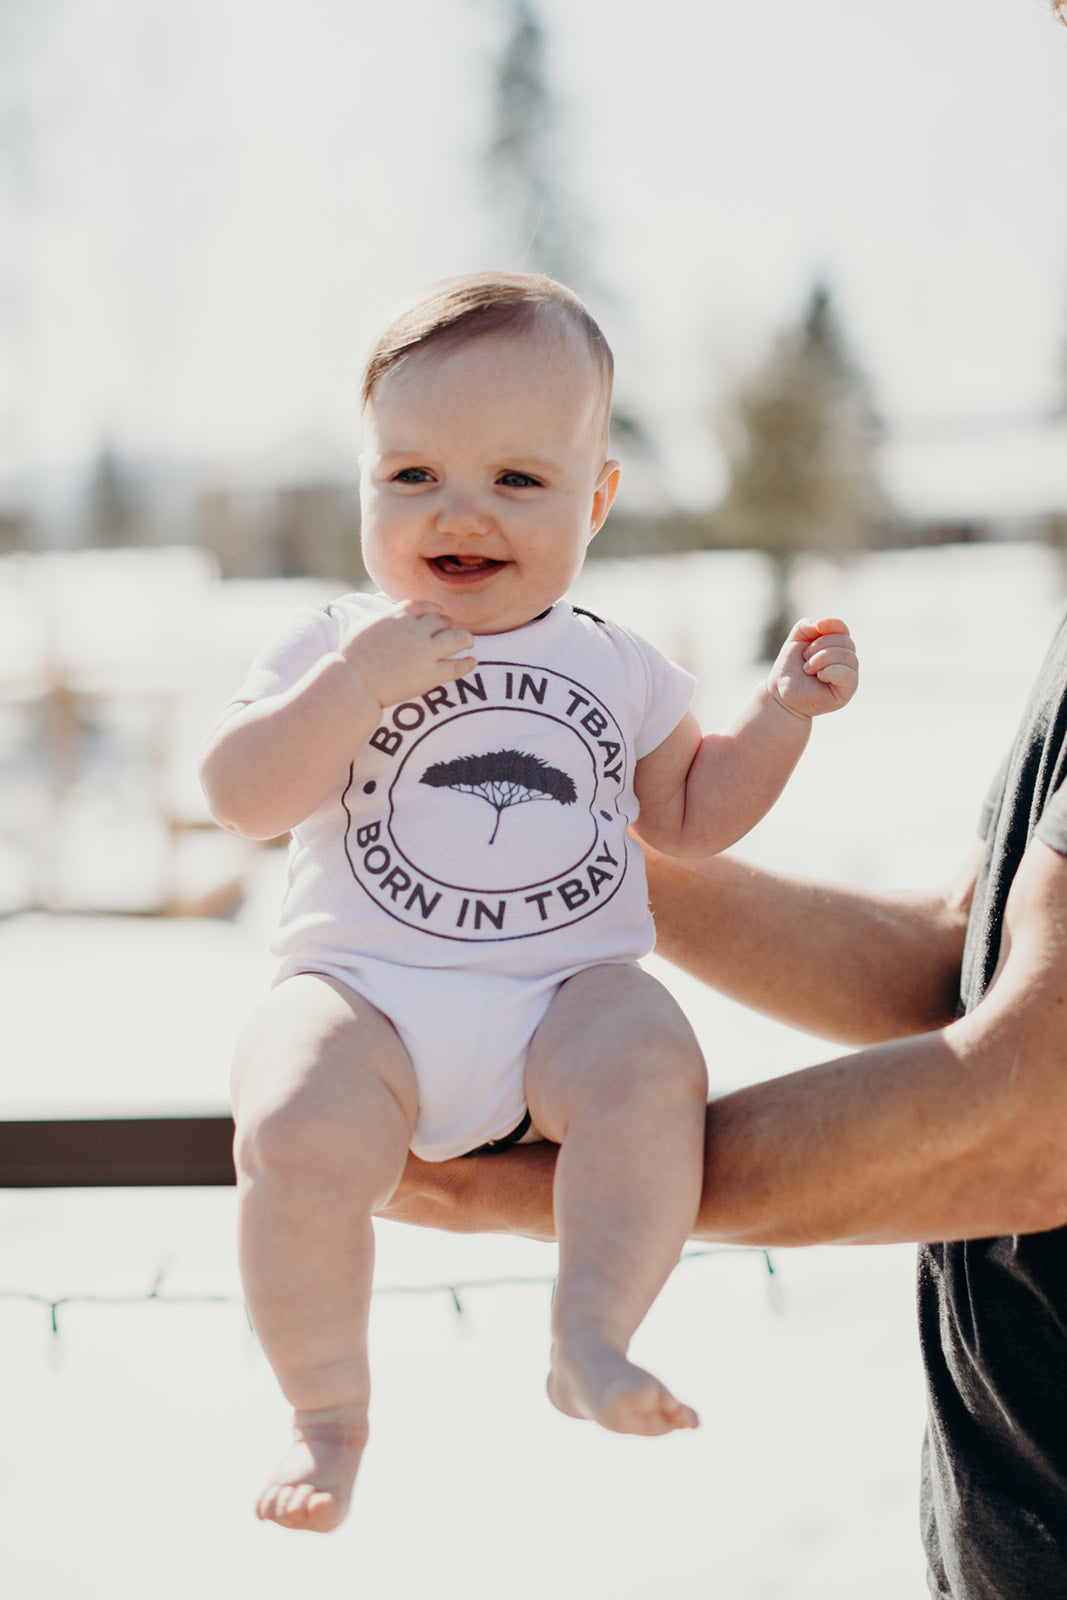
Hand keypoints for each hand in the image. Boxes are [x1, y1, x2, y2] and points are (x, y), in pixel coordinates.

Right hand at [340, 599, 475, 708]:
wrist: (353, 681)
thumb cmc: (350, 657)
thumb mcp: (363, 626)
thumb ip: (381, 618)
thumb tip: (387, 616)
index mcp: (397, 616)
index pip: (424, 606)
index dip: (434, 610)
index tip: (438, 614)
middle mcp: (415, 630)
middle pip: (442, 620)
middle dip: (448, 624)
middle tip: (452, 630)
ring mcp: (425, 652)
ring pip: (457, 638)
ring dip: (465, 638)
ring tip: (468, 642)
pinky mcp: (430, 674)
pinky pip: (457, 666)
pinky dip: (467, 663)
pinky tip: (472, 661)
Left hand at [767, 617, 857, 719]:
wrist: (781, 693)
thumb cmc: (790, 668)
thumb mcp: (795, 640)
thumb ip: (808, 624)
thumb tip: (822, 624)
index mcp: (838, 646)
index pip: (842, 628)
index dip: (830, 625)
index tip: (815, 629)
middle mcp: (847, 660)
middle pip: (845, 641)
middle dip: (819, 647)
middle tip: (805, 659)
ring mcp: (849, 675)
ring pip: (847, 657)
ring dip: (821, 660)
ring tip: (808, 669)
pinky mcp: (847, 691)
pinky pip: (848, 675)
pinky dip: (831, 671)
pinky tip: (820, 676)